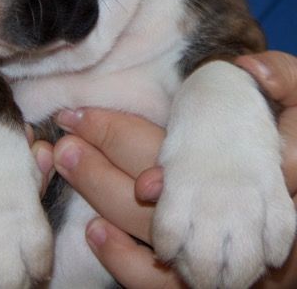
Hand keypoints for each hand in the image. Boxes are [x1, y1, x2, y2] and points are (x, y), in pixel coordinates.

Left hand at [51, 51, 296, 287]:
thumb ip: (281, 78)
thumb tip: (246, 66)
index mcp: (248, 166)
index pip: (170, 147)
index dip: (113, 133)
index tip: (73, 114)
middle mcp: (231, 215)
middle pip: (153, 193)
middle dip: (97, 165)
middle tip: (59, 138)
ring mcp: (223, 253)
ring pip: (150, 233)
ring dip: (102, 198)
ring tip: (68, 163)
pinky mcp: (215, 280)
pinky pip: (162, 284)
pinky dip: (124, 262)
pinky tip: (95, 232)